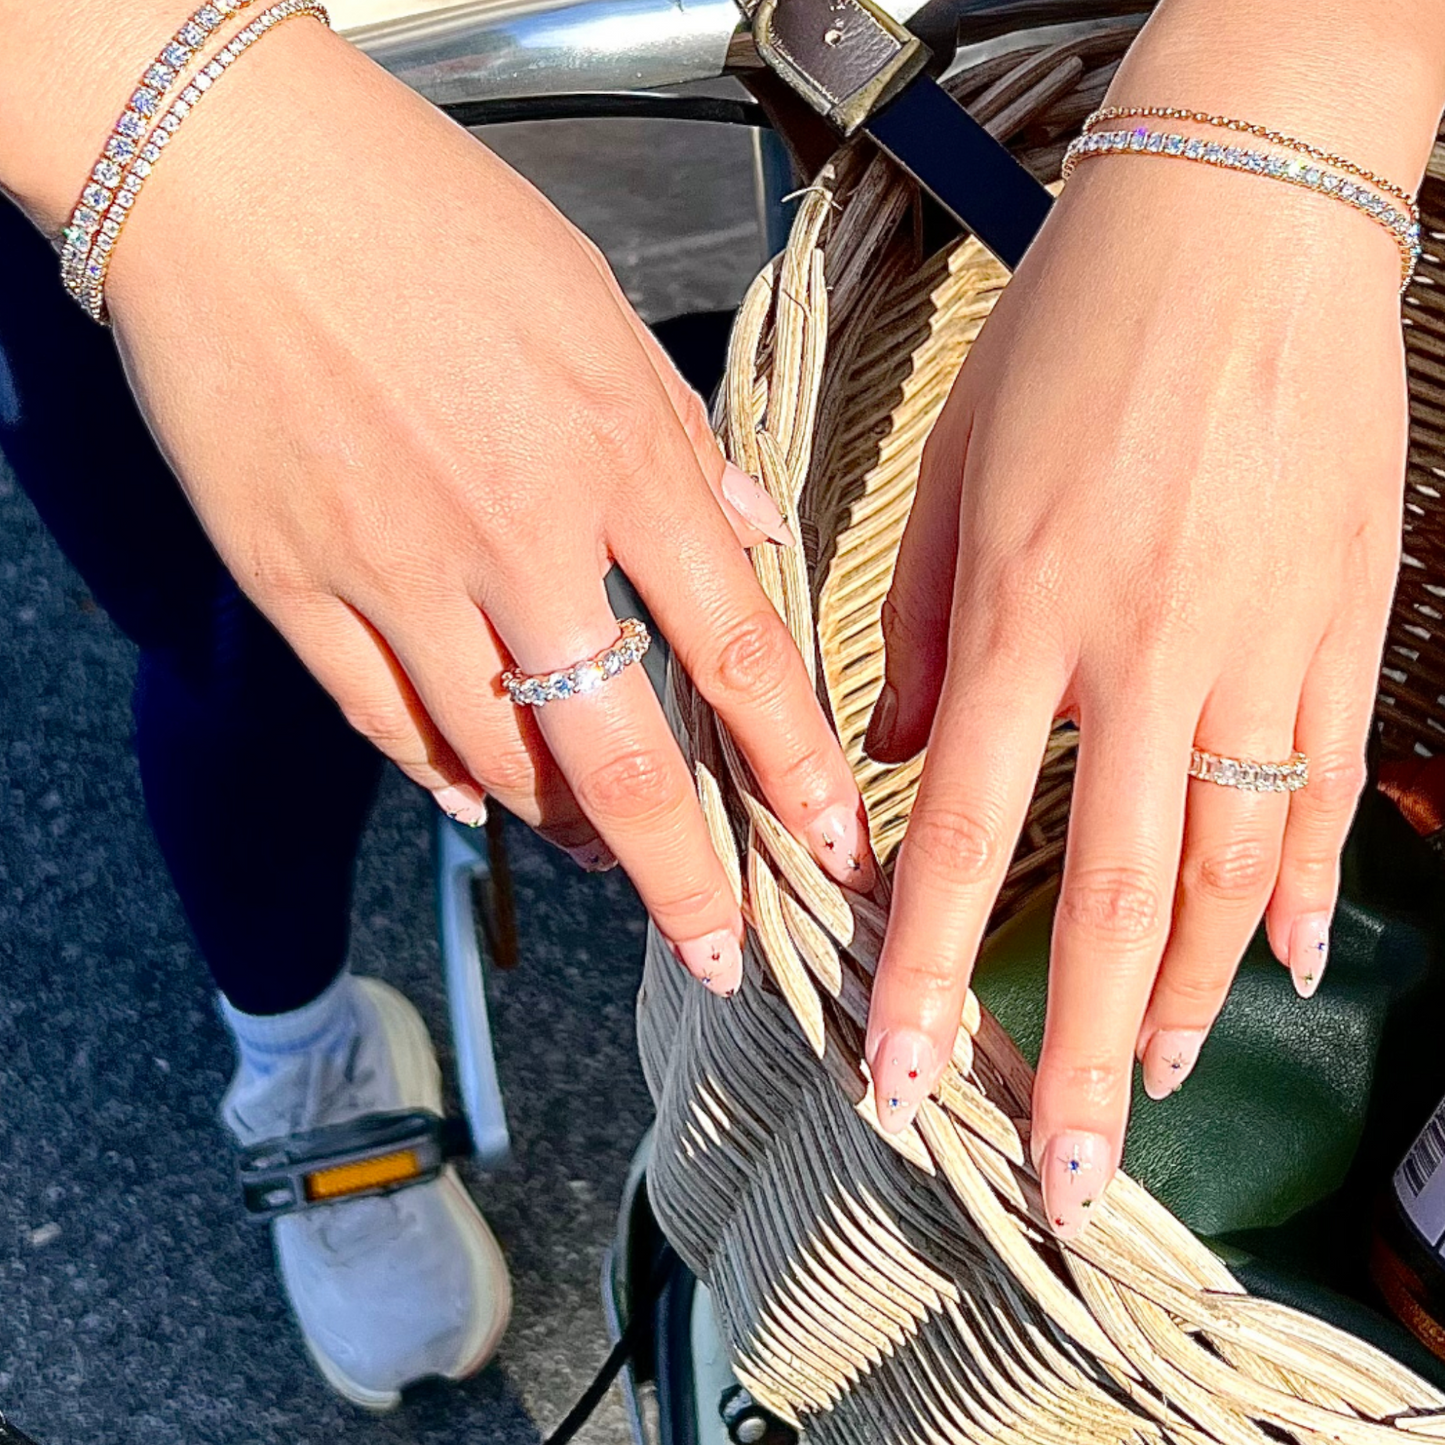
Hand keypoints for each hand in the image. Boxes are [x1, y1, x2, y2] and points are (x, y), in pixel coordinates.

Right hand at [94, 20, 872, 990]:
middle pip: (624, 756)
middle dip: (683, 874)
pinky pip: (385, 725)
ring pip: (499, 760)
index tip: (836, 844)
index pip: (738, 650)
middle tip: (716, 947)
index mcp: (615, 456)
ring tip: (604, 851)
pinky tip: (476, 795)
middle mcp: (517, 537)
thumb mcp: (595, 310)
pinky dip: (442, 775)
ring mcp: (398, 574)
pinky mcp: (296, 589)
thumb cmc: (431, 220)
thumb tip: (747, 537)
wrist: (234, 178)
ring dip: (565, 825)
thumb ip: (678, 440)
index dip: (797, 766)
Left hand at [862, 153, 1405, 1233]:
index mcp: (1022, 615)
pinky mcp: (1343, 620)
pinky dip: (1312, 880)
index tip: (905, 1078)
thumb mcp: (955, 473)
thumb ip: (919, 629)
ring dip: (1190, 991)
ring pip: (1229, 861)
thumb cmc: (1075, 332)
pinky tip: (1294, 960)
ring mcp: (1256, 644)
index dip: (932, 975)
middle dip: (1074, 1052)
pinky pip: (1325, 780)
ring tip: (1151, 1084)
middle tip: (1060, 1171)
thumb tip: (894, 756)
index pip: (963, 838)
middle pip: (1109, 895)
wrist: (1237, 218)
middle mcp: (1139, 654)